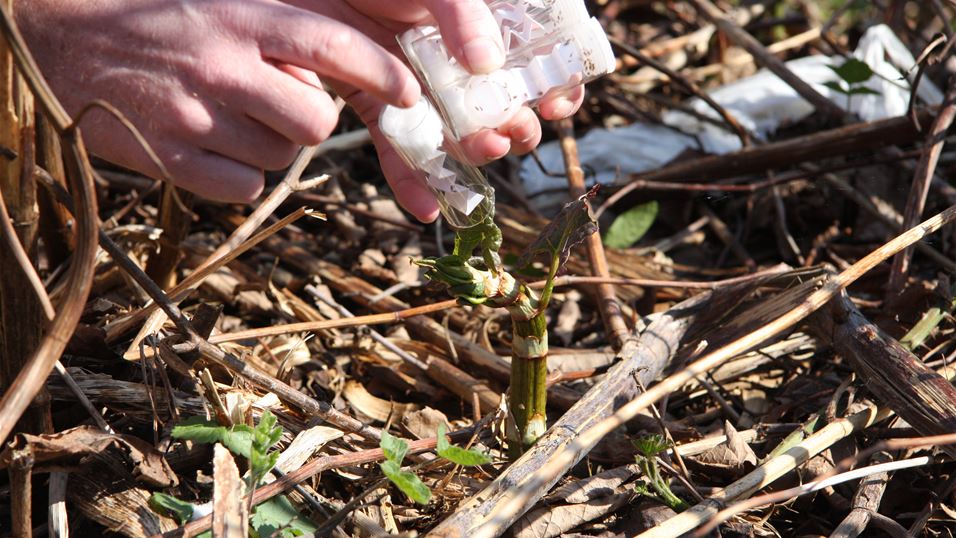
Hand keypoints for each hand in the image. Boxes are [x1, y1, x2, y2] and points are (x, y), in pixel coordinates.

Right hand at [17, 0, 418, 201]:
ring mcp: (194, 116)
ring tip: (232, 118)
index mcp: (240, 17)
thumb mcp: (221, 3)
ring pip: (283, 158)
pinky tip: (209, 146)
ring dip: (273, 147)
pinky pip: (244, 187)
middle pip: (317, 121)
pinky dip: (240, 175)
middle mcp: (222, 65)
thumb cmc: (157, 23)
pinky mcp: (168, 159)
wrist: (60, 45)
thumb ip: (281, 31)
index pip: (332, 43)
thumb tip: (348, 72)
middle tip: (285, 107)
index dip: (382, 71)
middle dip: (314, 122)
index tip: (410, 93)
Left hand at [293, 0, 585, 221]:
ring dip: (474, 154)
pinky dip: (410, 180)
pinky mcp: (381, 105)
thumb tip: (487, 64)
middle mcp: (459, 62)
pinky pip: (399, 148)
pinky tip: (424, 209)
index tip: (554, 104)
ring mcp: (421, 87)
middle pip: (503, 108)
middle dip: (515, 128)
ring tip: (479, 151)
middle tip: (509, 130)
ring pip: (457, 135)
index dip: (555, 89)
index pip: (538, 62)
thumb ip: (463, 13)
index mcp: (485, 27)